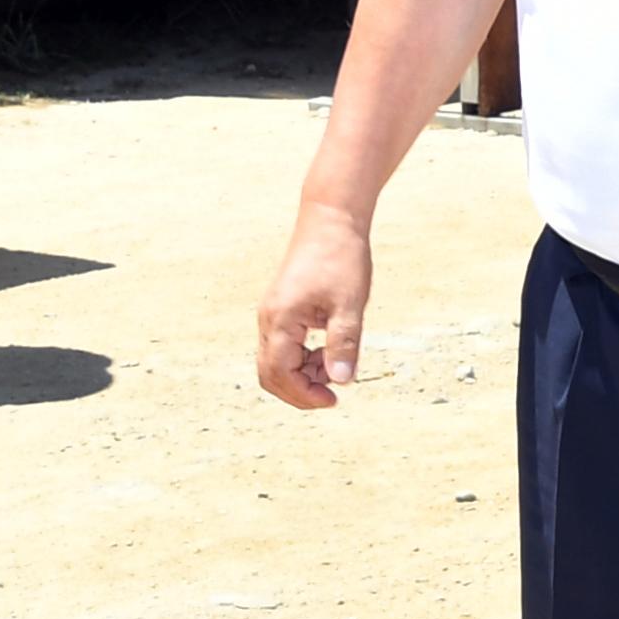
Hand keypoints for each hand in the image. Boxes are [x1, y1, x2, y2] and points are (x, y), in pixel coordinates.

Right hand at [254, 205, 373, 410]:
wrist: (331, 219)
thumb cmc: (342, 257)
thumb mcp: (350, 303)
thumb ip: (344, 343)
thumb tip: (342, 381)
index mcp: (280, 320)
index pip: (280, 374)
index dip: (304, 395)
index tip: (334, 400)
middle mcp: (268, 320)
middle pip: (270, 374)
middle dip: (299, 390)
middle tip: (333, 394)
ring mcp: (272, 314)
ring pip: (275, 361)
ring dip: (302, 374)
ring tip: (336, 366)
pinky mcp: (280, 308)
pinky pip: (282, 346)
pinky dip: (301, 358)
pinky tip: (328, 351)